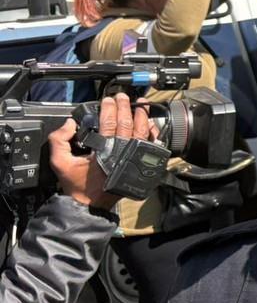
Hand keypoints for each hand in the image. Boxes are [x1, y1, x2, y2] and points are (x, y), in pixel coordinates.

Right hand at [50, 93, 155, 209]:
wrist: (91, 205)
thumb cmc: (78, 185)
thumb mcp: (60, 163)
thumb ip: (59, 141)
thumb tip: (69, 124)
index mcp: (104, 150)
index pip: (109, 122)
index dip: (109, 108)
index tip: (108, 100)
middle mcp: (122, 153)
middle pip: (127, 123)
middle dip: (125, 107)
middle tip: (123, 97)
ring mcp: (134, 158)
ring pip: (142, 131)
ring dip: (142, 116)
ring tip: (140, 104)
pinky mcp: (140, 165)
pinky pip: (151, 146)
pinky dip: (152, 133)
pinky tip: (150, 124)